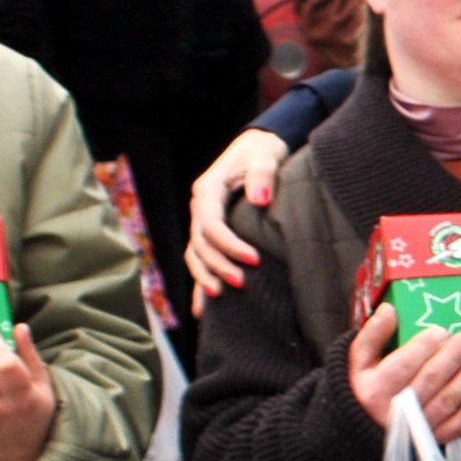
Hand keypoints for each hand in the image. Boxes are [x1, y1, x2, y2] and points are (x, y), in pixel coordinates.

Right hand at [188, 127, 290, 307]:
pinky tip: (202, 311)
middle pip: (201, 244)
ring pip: (195, 255)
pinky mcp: (210, 233)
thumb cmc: (262, 152)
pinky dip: (201, 283)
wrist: (256, 149)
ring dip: (206, 277)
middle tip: (244, 283)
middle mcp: (199, 208)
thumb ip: (263, 174)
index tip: (254, 260)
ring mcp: (201, 221)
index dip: (229, 245)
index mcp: (208, 190)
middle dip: (219, 265)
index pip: (211, 225)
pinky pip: (200, 260)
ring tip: (222, 296)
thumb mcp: (265, 156)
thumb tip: (259, 199)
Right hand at [347, 301, 460, 443]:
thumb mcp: (356, 361)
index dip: (422, 348)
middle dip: (451, 359)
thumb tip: (389, 310)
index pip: (401, 366)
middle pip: (428, 382)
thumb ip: (372, 335)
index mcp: (374, 388)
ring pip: (444, 404)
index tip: (440, 332)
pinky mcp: (429, 439)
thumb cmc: (361, 389)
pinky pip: (452, 429)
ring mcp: (414, 429)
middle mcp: (394, 411)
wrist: (358, 432)